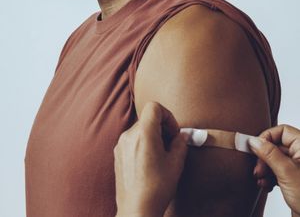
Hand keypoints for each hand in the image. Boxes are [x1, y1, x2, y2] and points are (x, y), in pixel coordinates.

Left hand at [114, 101, 187, 216]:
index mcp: (144, 133)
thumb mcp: (176, 163)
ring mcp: (121, 144)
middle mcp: (129, 135)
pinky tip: (149, 162)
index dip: (167, 116)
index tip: (173, 132)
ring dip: (152, 135)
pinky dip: (143, 143)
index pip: (154, 107)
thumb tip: (183, 135)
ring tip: (161, 155)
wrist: (137, 210)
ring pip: (140, 129)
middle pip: (148, 118)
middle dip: (162, 127)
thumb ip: (181, 143)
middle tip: (171, 145)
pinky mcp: (117, 154)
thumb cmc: (157, 188)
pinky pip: (132, 139)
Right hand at [249, 125, 299, 214]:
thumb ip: (269, 154)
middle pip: (276, 145)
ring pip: (274, 159)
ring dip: (264, 168)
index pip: (282, 131)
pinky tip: (266, 185)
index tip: (256, 148)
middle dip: (264, 157)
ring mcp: (297, 168)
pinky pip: (276, 171)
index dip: (267, 137)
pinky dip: (268, 177)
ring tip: (260, 179)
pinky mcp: (293, 180)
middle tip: (258, 169)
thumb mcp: (286, 173)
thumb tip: (254, 140)